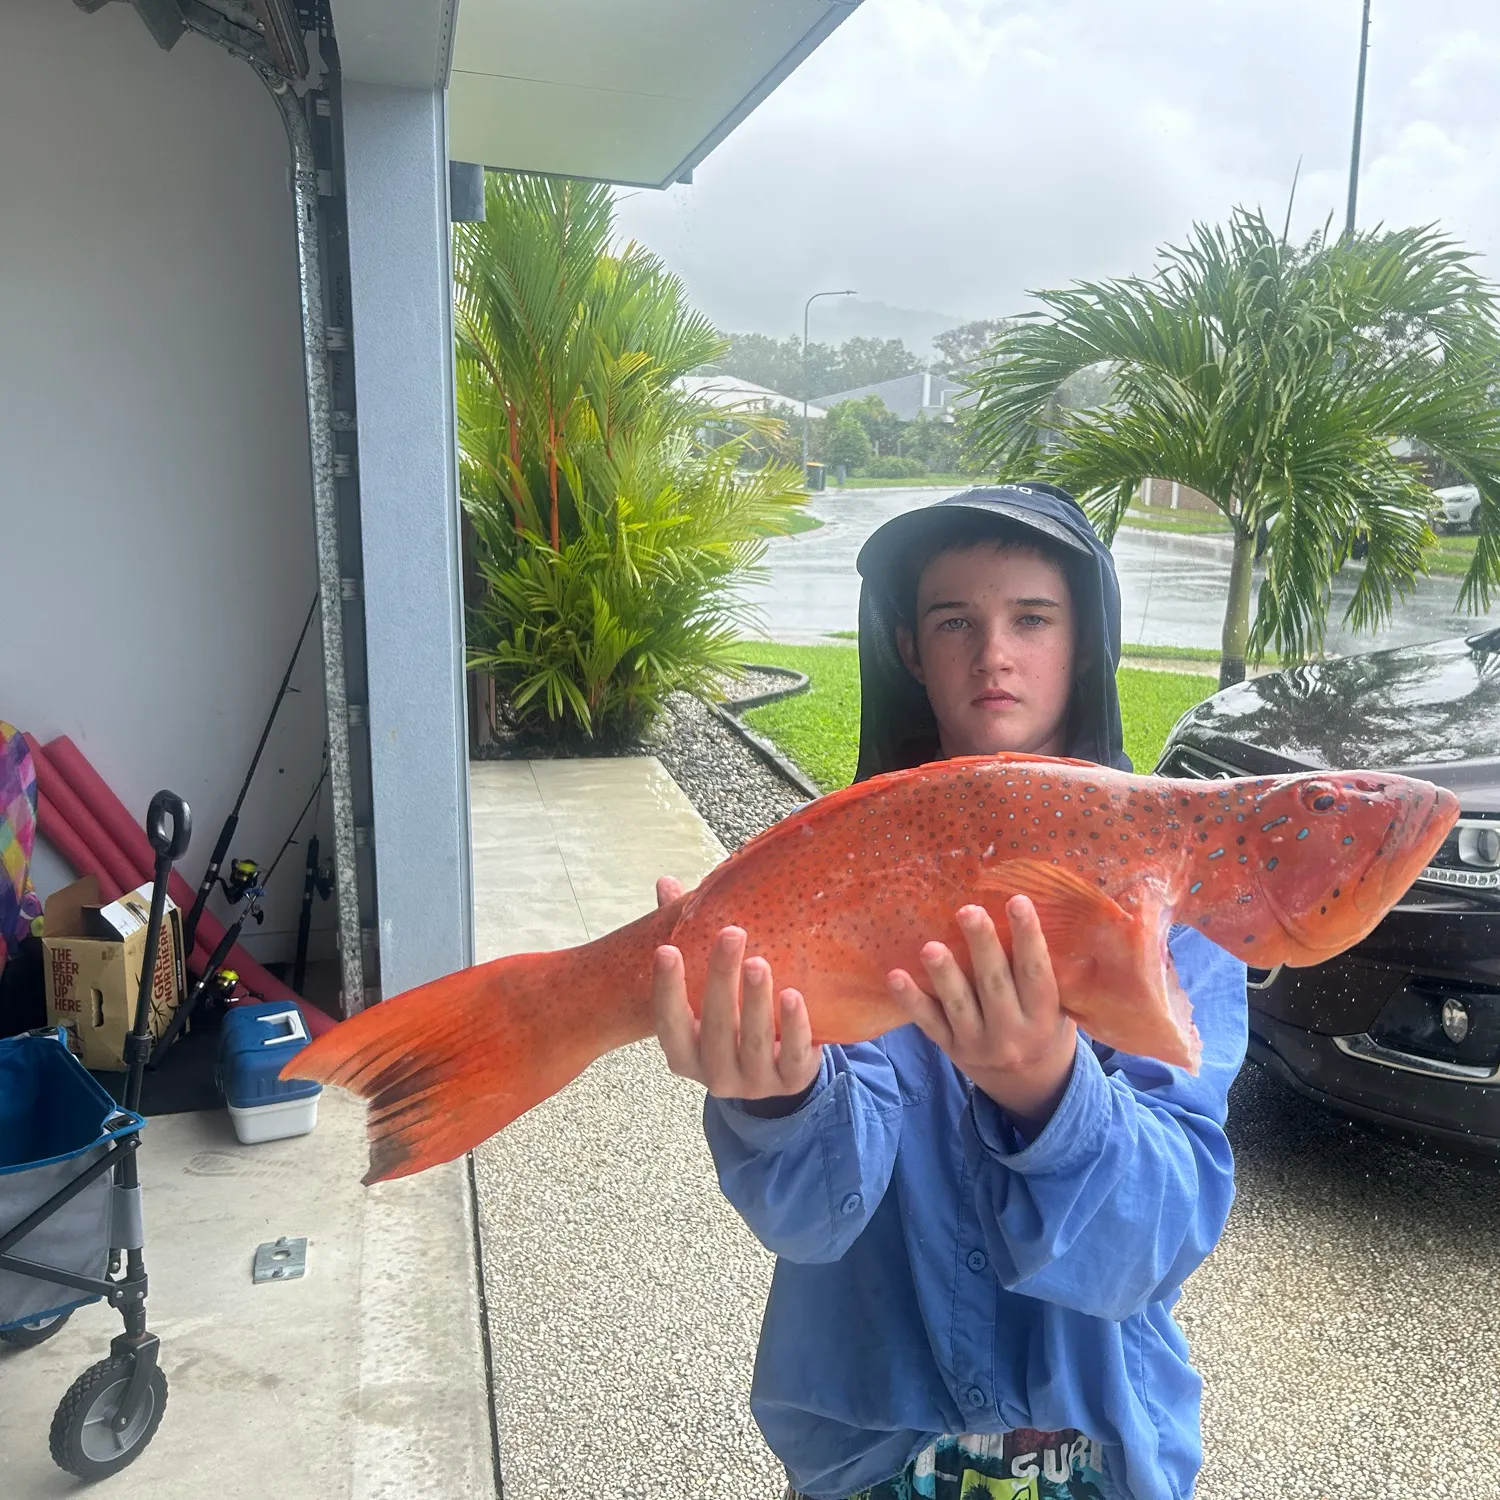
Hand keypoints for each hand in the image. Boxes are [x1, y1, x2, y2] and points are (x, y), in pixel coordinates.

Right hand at [651, 876, 820, 1100]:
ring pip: (753, 1043)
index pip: (668, 1022)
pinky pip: (792, 1056)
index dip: (666, 988)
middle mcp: (713, 1074)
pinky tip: (792, 995)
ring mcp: (753, 1083)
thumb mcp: (708, 990)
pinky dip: (793, 1026)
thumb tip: (666, 884)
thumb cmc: (735, 1021)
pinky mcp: (791, 1082)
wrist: (779, 1068)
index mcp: (684, 1052)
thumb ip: (690, 940)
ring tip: (758, 963)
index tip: (667, 949)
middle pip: (715, 1028)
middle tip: (732, 933)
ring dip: (754, 1001)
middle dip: (721, 979)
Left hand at [887, 897, 1075, 1132]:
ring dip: (944, 974)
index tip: (1017, 901)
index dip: (1028, 936)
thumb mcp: (1058, 1007)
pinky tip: (895, 977)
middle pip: (994, 984)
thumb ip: (1043, 973)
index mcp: (1044, 1018)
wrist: (1031, 1087)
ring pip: (959, 1005)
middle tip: (968, 911)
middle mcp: (1012, 1034)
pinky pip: (929, 1022)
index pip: (1036, 972)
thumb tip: (1021, 912)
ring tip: (930, 947)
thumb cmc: (1044, 1026)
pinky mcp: (951, 1048)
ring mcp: (978, 1044)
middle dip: (982, 946)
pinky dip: (911, 1000)